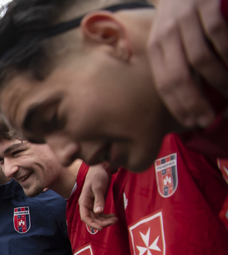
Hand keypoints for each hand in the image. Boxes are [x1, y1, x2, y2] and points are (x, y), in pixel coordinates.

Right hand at [79, 165, 117, 229]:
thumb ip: (99, 200)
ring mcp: (92, 205)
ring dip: (105, 220)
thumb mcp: (98, 188)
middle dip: (102, 222)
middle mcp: (87, 205)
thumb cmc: (97, 177)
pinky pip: (101, 214)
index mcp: (84, 202)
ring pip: (97, 217)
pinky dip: (107, 216)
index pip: (85, 216)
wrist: (100, 169)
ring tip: (116, 219)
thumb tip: (98, 212)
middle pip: (92, 219)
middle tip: (113, 221)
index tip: (101, 227)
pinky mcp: (98, 203)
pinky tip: (114, 216)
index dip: (92, 224)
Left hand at [148, 0, 227, 127]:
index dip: (179, 106)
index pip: (164, 84)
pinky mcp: (206, 3)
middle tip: (210, 118)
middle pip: (179, 76)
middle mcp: (167, 33)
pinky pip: (218, 34)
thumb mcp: (171, 36)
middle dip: (195, 102)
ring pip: (200, 59)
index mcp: (156, 46)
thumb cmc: (184, 14)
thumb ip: (177, 63)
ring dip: (218, 80)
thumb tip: (191, 99)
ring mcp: (186, 18)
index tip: (194, 123)